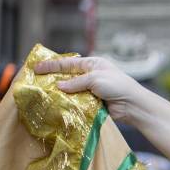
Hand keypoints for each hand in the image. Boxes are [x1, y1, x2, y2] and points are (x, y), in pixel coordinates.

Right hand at [33, 56, 151, 124]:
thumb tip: (59, 87)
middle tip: (37, 82)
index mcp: (92, 65)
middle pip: (68, 77)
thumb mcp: (95, 79)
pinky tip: (59, 105)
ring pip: (72, 91)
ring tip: (45, 95)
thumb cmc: (117, 86)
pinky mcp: (93, 104)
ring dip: (61, 94)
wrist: (133, 105)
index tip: (36, 68)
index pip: (67, 63)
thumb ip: (76, 82)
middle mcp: (91, 76)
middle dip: (54, 80)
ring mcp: (92, 91)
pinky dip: (69, 104)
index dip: (51, 65)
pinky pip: (78, 103)